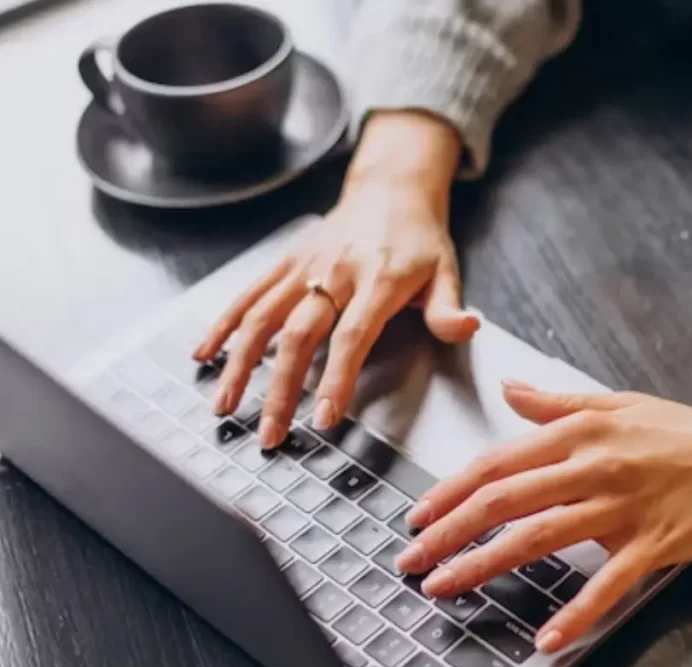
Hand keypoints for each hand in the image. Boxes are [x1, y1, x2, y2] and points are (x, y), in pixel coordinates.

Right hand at [193, 113, 477, 447]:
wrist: (390, 188)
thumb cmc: (420, 239)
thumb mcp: (447, 271)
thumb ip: (449, 308)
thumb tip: (466, 329)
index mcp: (378, 279)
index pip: (352, 336)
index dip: (337, 378)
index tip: (323, 417)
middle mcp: (335, 272)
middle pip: (299, 335)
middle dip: (280, 389)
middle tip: (270, 433)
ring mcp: (304, 265)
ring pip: (262, 317)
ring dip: (239, 364)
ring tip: (225, 406)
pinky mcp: (284, 261)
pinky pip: (248, 294)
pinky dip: (223, 324)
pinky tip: (204, 354)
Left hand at [396, 382, 691, 652]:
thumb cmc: (689, 431)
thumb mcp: (619, 403)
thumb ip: (558, 402)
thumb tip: (510, 390)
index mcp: (580, 432)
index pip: (498, 462)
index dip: (451, 491)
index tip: (420, 516)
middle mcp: (594, 465)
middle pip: (505, 499)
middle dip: (449, 531)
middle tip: (413, 559)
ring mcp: (624, 506)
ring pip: (540, 537)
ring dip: (485, 565)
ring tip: (447, 587)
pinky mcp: (655, 543)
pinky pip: (608, 583)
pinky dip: (576, 613)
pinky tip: (546, 637)